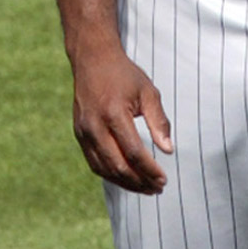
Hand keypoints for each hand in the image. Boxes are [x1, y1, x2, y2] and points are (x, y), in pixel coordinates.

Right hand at [70, 40, 172, 193]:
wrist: (92, 59)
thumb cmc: (123, 74)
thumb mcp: (148, 92)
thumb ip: (159, 121)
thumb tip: (168, 150)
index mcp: (113, 113)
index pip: (133, 152)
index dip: (149, 169)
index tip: (164, 179)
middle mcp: (95, 125)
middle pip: (118, 165)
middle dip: (139, 181)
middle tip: (157, 189)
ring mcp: (84, 131)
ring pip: (104, 169)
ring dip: (126, 183)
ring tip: (145, 189)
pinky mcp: (79, 134)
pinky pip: (94, 163)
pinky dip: (111, 175)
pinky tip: (127, 179)